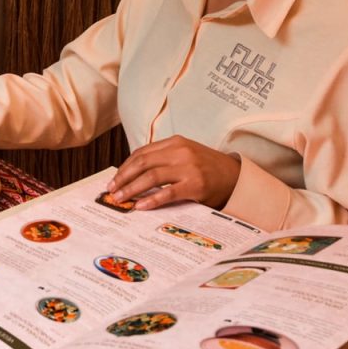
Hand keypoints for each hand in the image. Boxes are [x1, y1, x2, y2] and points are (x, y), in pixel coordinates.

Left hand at [106, 135, 240, 210]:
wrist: (235, 177)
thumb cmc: (207, 168)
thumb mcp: (185, 155)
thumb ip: (164, 159)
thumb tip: (134, 175)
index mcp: (175, 142)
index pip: (142, 153)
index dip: (125, 167)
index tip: (114, 179)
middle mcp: (180, 152)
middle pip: (143, 163)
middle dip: (124, 177)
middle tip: (112, 190)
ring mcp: (188, 168)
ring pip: (151, 176)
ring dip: (132, 188)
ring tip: (120, 199)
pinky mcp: (195, 185)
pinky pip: (168, 193)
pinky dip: (152, 200)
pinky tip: (140, 206)